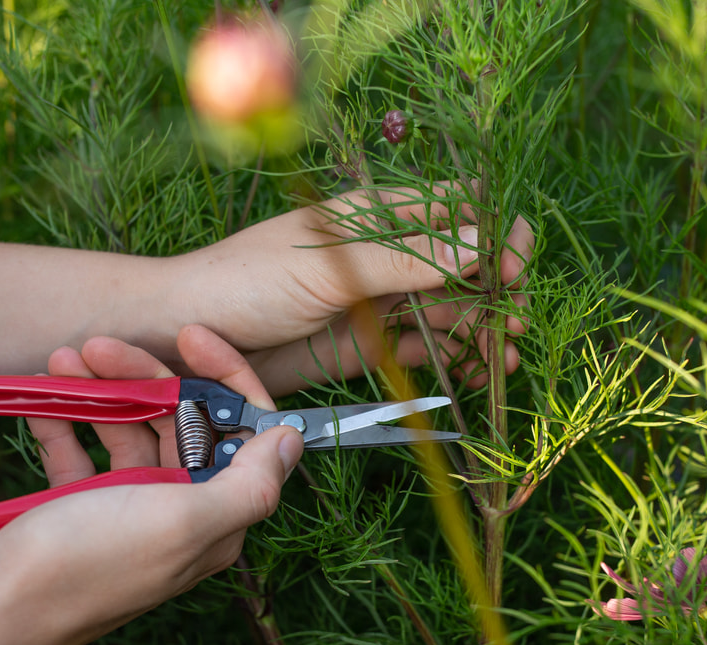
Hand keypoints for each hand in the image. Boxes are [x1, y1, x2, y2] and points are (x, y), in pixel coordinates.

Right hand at [0, 326, 301, 644]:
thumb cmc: (85, 567)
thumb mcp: (183, 522)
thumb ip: (249, 484)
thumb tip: (292, 440)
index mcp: (216, 519)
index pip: (244, 435)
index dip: (224, 379)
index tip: (189, 335)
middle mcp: (178, 515)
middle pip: (181, 425)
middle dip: (146, 376)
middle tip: (98, 345)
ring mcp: (125, 513)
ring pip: (127, 431)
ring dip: (99, 390)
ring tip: (63, 359)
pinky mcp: (74, 513)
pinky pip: (80, 452)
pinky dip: (64, 420)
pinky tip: (42, 395)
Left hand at [166, 184, 534, 394]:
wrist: (191, 338)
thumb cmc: (248, 282)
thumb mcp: (330, 267)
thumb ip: (406, 259)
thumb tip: (482, 241)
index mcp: (376, 216)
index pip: (455, 208)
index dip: (493, 233)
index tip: (513, 267)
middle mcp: (385, 256)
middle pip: (464, 265)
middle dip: (497, 291)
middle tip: (515, 325)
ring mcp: (380, 302)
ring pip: (451, 310)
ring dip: (483, 331)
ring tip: (504, 361)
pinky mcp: (370, 345)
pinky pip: (427, 348)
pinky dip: (456, 359)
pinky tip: (479, 374)